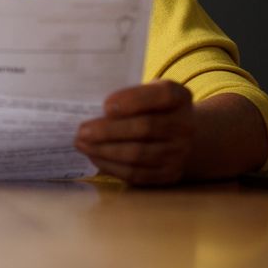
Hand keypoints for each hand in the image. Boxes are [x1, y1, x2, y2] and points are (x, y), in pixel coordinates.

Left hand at [74, 80, 193, 185]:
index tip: (106, 106)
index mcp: (179, 97)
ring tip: (82, 144)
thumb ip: (126, 97)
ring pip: (138, 154)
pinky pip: (137, 173)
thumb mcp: (146, 93)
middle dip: (108, 130)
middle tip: (81, 131)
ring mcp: (179, 152)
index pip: (161, 95)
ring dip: (105, 150)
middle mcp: (185, 125)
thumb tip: (89, 107)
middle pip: (145, 128)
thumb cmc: (151, 108)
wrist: (178, 135)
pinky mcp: (169, 174)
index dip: (133, 100)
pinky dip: (112, 166)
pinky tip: (95, 157)